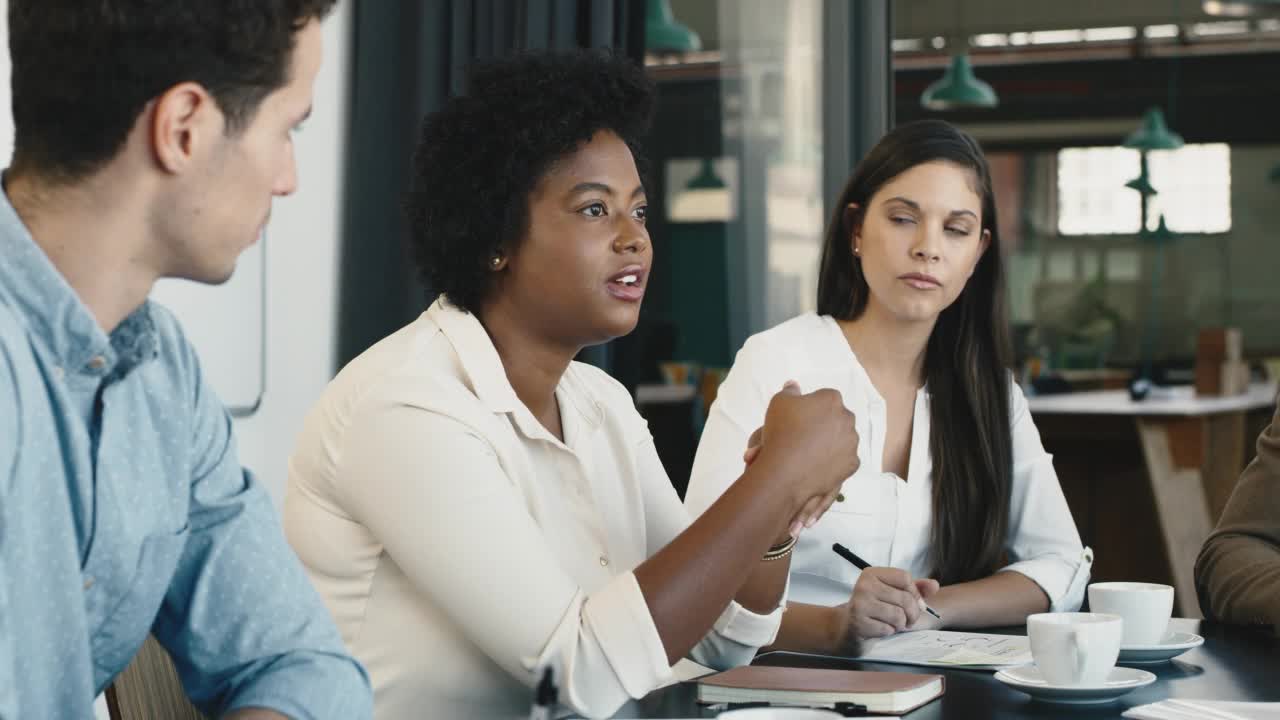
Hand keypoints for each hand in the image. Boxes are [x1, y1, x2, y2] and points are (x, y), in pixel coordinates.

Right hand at [752, 381, 858, 535]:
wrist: (785, 469)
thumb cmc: (781, 430)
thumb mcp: (778, 402)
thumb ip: (790, 391)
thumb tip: (794, 385)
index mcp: (832, 400)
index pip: (824, 399)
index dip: (810, 408)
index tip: (798, 419)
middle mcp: (847, 419)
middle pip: (836, 419)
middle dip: (823, 426)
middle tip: (802, 437)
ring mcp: (852, 444)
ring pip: (841, 441)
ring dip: (829, 445)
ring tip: (808, 455)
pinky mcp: (851, 465)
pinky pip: (843, 462)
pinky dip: (833, 463)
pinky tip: (817, 466)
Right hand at [837, 567, 940, 642]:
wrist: (849, 627)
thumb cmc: (876, 609)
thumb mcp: (894, 594)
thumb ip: (916, 588)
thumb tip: (934, 585)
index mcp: (872, 573)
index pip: (905, 578)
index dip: (914, 592)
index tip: (913, 601)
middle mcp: (864, 585)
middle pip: (905, 598)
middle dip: (912, 613)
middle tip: (907, 619)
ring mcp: (860, 604)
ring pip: (898, 615)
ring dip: (900, 624)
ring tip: (892, 623)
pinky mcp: (859, 622)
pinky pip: (888, 629)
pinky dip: (889, 632)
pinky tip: (880, 628)